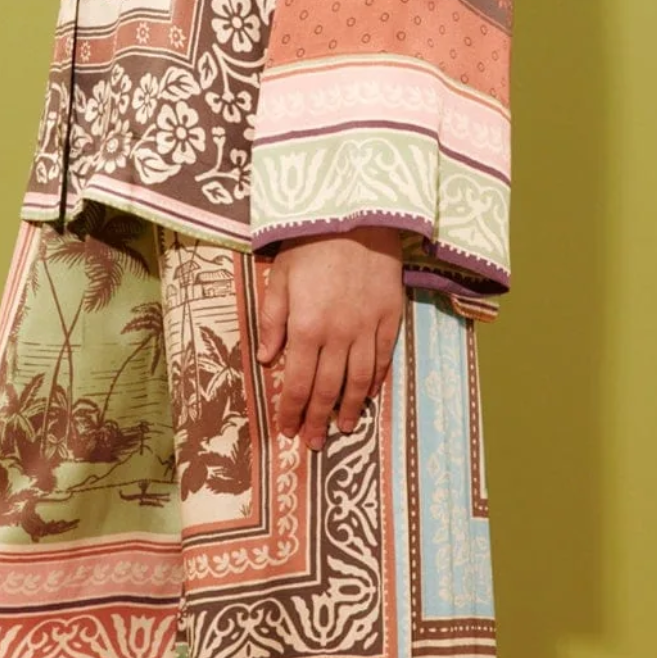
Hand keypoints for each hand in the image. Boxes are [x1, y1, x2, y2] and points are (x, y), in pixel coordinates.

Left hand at [256, 227, 404, 451]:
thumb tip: (267, 360)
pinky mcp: (389, 318)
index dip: (291, 411)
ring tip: (344, 428)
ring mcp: (366, 329)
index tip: (287, 431)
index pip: (296, 383)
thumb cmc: (310, 244)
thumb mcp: (280, 280)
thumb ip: (273, 322)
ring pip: (358, 381)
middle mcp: (337, 337)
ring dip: (350, 409)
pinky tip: (369, 395)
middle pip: (326, 390)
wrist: (356, 214)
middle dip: (317, 420)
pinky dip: (375, 381)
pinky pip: (382, 359)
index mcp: (306, 329)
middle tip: (313, 443)